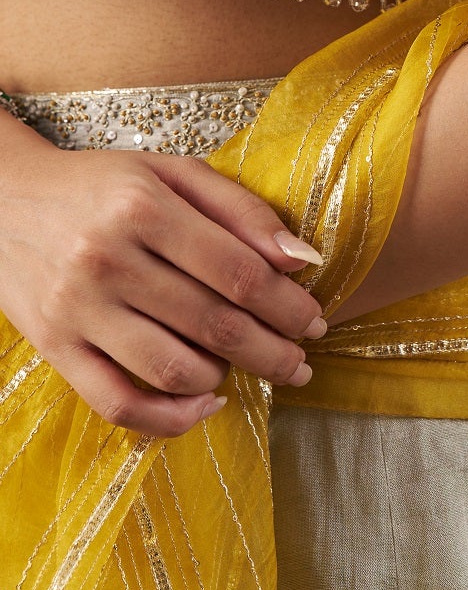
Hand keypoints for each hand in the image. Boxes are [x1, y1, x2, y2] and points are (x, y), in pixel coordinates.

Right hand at [0, 134, 327, 438]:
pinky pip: (117, 403)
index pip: (238, 272)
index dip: (287, 305)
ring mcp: (78, 309)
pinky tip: (205, 402)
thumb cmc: (102, 185)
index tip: (315, 321)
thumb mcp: (171, 172)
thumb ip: (240, 209)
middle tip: (303, 363)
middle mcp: (107, 259)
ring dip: (230, 379)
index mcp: (143, 206)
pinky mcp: (54, 348)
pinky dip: (170, 417)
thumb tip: (302, 260)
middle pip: (214, 324)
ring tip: (255, 371)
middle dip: (274, 351)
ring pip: (173, 368)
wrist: (2, 201)